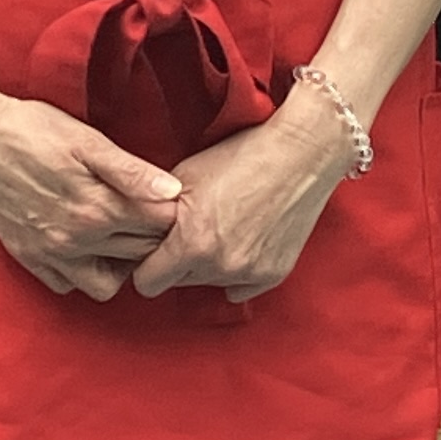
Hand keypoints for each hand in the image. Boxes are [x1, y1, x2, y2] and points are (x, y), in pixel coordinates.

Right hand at [0, 76, 177, 301]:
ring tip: (120, 233)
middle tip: (151, 211)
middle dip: (154, 236)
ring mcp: (50, 254)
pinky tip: (87, 245)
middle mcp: (76, 241)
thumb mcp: (87, 141)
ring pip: (105, 284)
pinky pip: (66, 286)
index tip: (170, 195)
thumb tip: (174, 192)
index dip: (172, 210)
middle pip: (139, 254)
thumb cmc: (32, 130)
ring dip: (120, 264)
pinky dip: (81, 273)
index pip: (159, 227)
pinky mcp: (28, 257)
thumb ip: (132, 172)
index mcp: (98, 208)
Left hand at [136, 107, 351, 304]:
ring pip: (210, 283)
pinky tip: (246, 238)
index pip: (146, 283)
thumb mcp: (184, 177)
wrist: (302, 153)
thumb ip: (156, 215)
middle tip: (194, 228)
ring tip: (225, 225)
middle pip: (178, 282)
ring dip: (210, 263)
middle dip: (179, 261)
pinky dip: (239, 269)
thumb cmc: (242, 156)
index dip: (147, 263)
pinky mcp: (273, 275)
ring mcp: (249, 274)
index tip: (156, 248)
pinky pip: (241, 286)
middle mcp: (219, 266)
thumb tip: (138, 236)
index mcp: (190, 243)